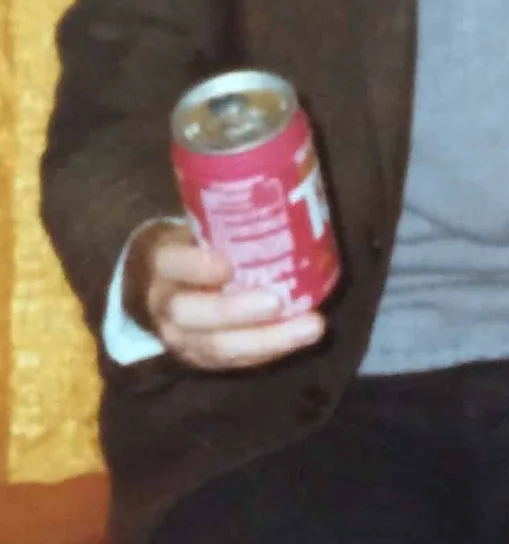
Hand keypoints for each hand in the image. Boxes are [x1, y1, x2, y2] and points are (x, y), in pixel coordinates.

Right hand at [128, 220, 323, 369]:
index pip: (170, 263)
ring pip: (215, 347)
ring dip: (267, 340)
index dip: (194, 266)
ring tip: (311, 326)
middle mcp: (164, 304)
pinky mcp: (201, 357)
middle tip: (277, 301)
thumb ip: (230, 214)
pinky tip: (303, 337)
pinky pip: (235, 362)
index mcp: (162, 263)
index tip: (226, 264)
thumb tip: (293, 181)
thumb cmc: (197, 243)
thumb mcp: (199, 224)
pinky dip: (271, 351)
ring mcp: (180, 337)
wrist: (164, 282)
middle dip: (234, 312)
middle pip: (189, 314)